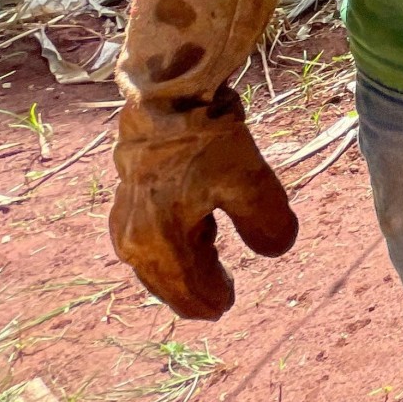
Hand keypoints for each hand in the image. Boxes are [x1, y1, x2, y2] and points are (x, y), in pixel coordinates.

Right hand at [110, 87, 296, 319]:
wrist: (167, 97)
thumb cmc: (207, 140)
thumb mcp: (249, 181)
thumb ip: (266, 223)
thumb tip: (277, 251)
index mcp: (159, 242)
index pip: (187, 288)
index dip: (211, 299)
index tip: (229, 304)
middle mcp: (134, 240)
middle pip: (167, 282)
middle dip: (194, 292)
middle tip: (221, 300)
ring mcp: (124, 220)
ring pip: (156, 262)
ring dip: (183, 270)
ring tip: (210, 271)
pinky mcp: (125, 200)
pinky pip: (148, 241)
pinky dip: (172, 248)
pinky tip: (194, 239)